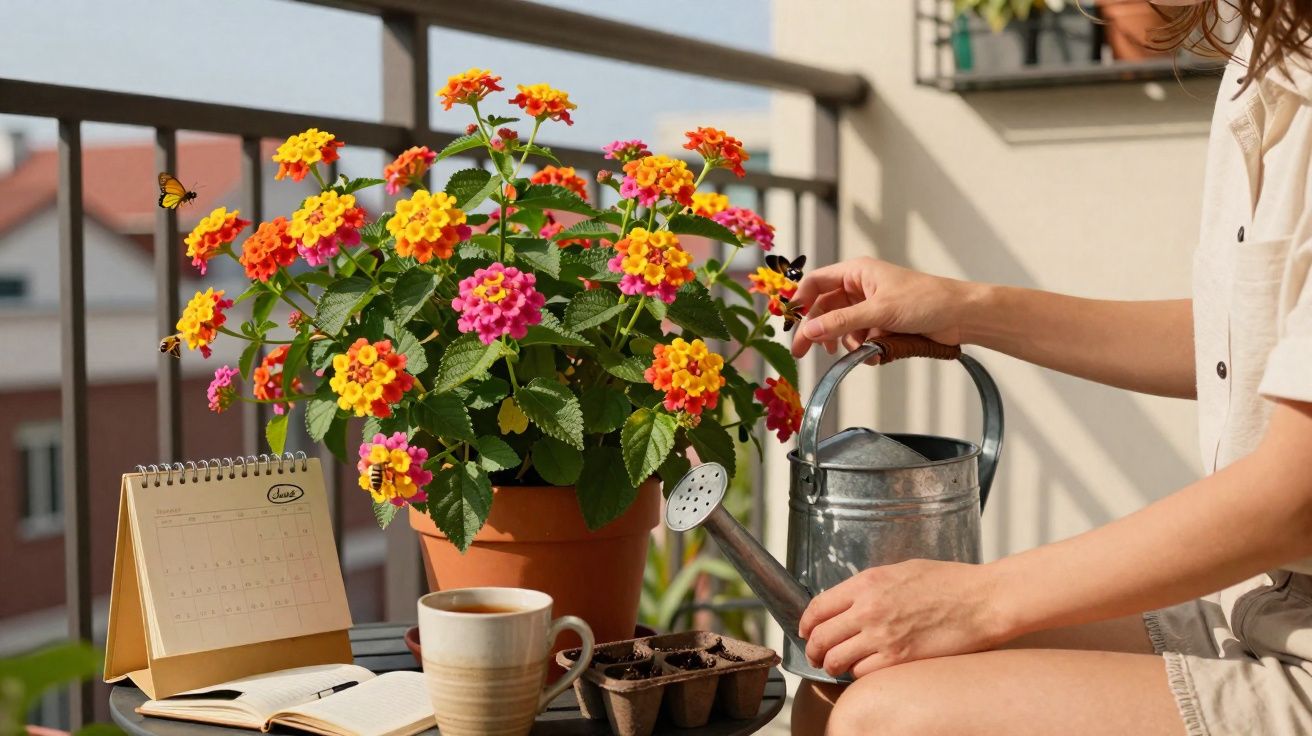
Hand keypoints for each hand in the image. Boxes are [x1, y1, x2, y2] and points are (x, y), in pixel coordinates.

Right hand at [789, 258, 978, 358]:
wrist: (960, 316)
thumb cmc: (926, 300)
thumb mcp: (878, 311)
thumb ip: (841, 322)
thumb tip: (810, 331)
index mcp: (856, 272)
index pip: (815, 283)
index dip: (800, 302)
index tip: (789, 323)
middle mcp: (860, 288)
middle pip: (825, 310)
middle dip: (819, 331)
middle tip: (803, 352)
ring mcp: (870, 307)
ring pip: (842, 328)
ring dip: (848, 343)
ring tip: (862, 350)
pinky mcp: (881, 324)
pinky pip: (860, 339)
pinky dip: (864, 348)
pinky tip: (877, 353)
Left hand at [798, 559, 1010, 678]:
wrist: (981, 600)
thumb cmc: (947, 582)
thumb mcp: (899, 570)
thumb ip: (868, 586)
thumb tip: (846, 601)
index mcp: (866, 583)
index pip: (817, 607)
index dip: (805, 624)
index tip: (806, 631)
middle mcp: (868, 609)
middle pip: (820, 637)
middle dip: (813, 649)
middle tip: (817, 655)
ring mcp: (882, 636)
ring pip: (835, 660)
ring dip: (832, 665)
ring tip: (837, 665)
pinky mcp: (899, 659)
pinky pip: (862, 673)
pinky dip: (858, 674)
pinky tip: (864, 669)